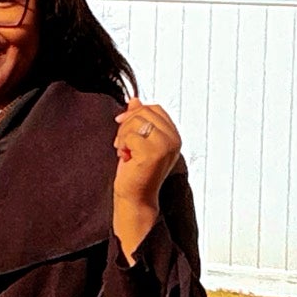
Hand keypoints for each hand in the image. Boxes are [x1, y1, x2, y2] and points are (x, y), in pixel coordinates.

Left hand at [112, 99, 182, 259]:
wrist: (135, 198)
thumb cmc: (136, 171)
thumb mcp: (137, 140)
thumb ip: (139, 120)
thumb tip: (134, 99)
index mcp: (174, 136)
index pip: (155, 108)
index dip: (136, 112)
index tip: (122, 123)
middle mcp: (174, 139)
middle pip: (145, 112)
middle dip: (127, 124)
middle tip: (122, 143)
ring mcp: (165, 146)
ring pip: (136, 121)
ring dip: (123, 135)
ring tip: (124, 151)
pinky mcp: (152, 153)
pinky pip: (130, 135)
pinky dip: (122, 145)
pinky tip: (125, 157)